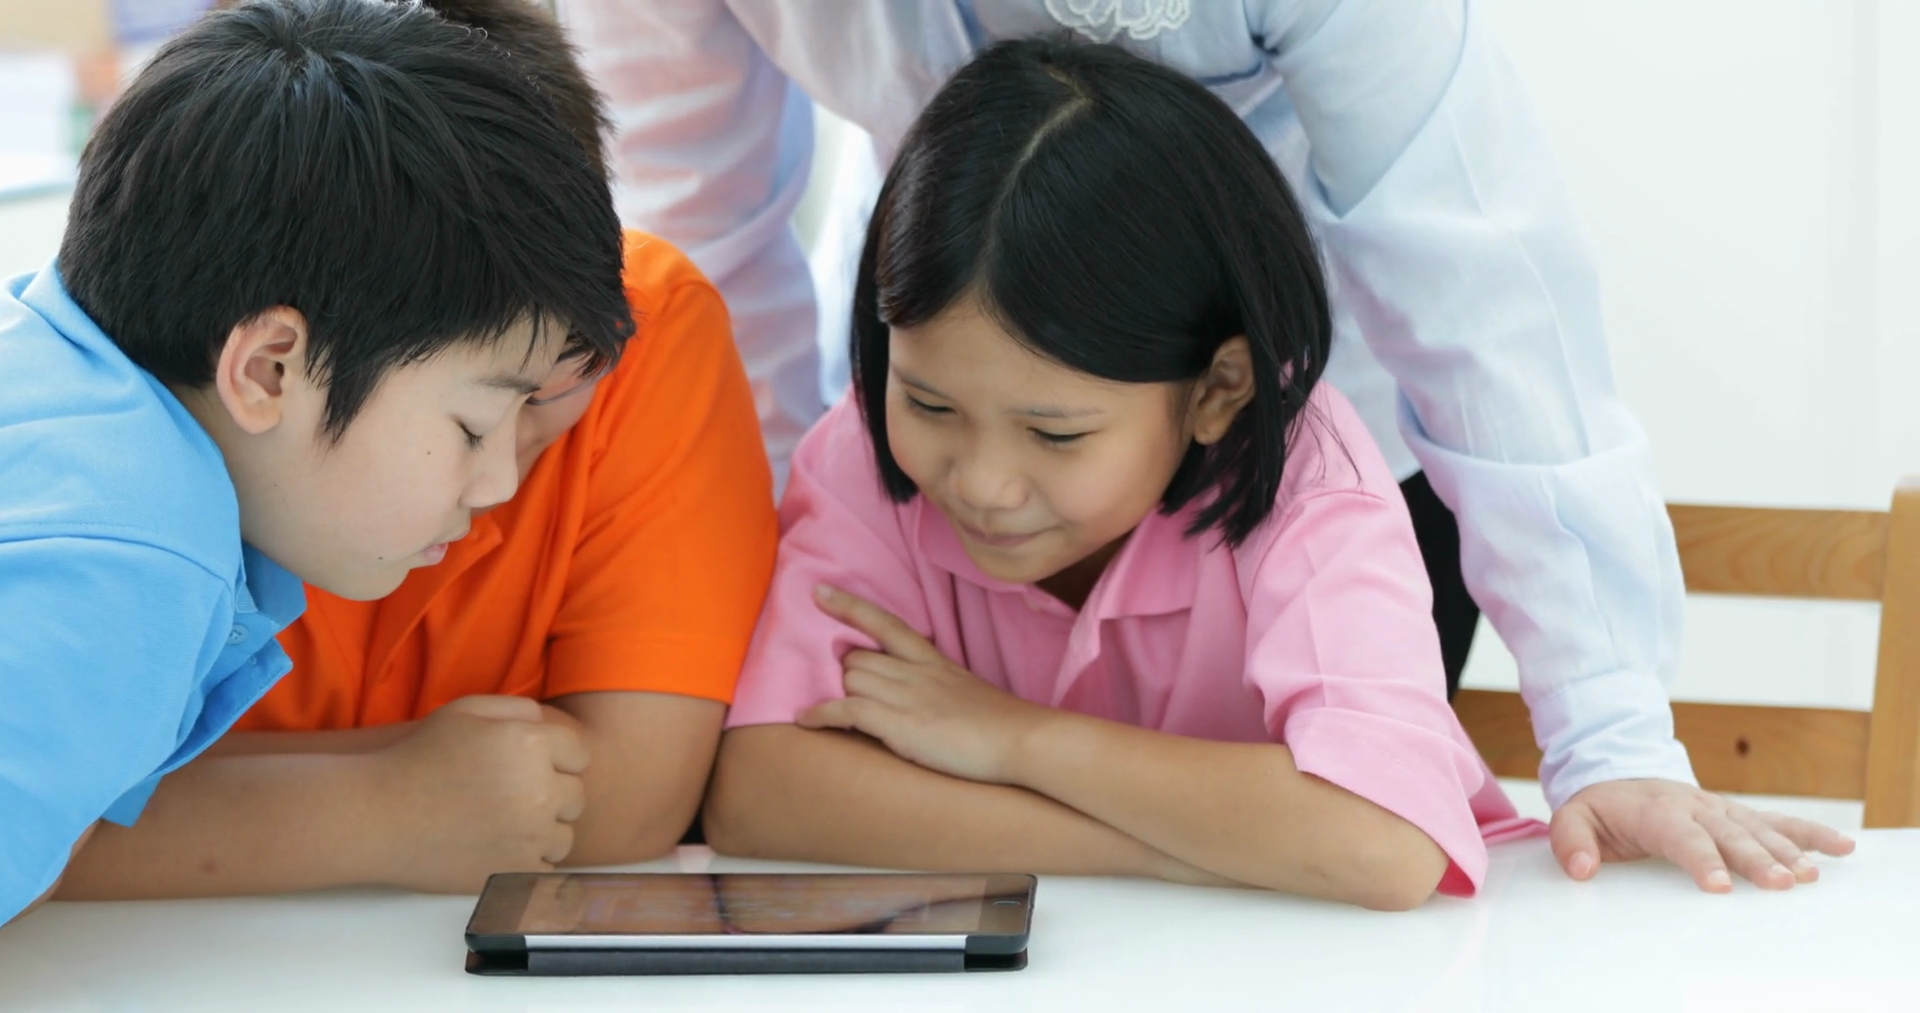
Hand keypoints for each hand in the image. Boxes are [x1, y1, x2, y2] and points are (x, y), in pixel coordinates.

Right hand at [371, 695, 589, 892]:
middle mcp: (539, 790)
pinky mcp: (515, 873)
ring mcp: (529, 836)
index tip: (528, 766)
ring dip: (543, 832)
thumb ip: (518, 710)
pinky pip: (547, 869)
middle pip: (576, 796)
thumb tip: (551, 727)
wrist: (377, 816)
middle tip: (510, 796)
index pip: (580, 754)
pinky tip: (499, 848)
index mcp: (531, 745)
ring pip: (565, 836)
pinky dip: (528, 862)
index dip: (556, 758)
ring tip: (504, 824)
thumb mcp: (466, 711)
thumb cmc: (420, 758)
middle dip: (551, 794)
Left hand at [797, 585, 1049, 784]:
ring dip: (835, 692)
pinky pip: (847, 709)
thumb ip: (940, 687)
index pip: (887, 623)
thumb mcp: (967, 692)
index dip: (851, 607)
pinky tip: (805, 720)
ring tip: (823, 710)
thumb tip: (921, 696)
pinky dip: (822, 713)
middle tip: (841, 691)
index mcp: (934, 662)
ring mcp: (907, 696)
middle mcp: (915, 672)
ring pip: (852, 677)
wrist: (1021, 739)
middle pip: (859, 657)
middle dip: (844, 672)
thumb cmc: (1001, 725)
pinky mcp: (900, 723)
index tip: (820, 592)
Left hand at [1551, 778, 1855, 891]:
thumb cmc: (1601, 807)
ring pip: (1758, 829)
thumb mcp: (1573, 818)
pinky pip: (1777, 822)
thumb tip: (1582, 869)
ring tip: (1810, 874)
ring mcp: (1720, 809)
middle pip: (1729, 834)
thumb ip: (1571, 842)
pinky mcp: (1737, 814)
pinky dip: (1809, 834)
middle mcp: (1695, 806)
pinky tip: (1841, 848)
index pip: (1681, 836)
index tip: (1719, 885)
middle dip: (1755, 859)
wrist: (1619, 775)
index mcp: (1656, 810)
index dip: (1701, 859)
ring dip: (1786, 851)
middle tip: (1781, 883)